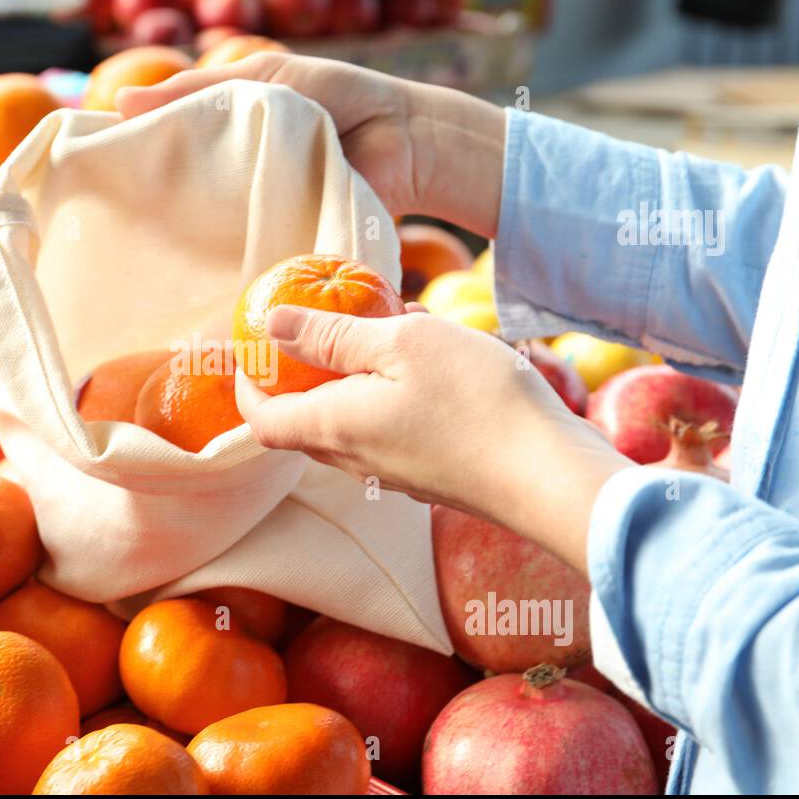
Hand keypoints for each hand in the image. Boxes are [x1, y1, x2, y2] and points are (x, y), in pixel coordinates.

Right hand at [115, 52, 507, 237]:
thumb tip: (117, 102)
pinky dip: (236, 271)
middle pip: (187, 209)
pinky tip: (201, 285)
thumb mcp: (262, 78)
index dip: (137, 173)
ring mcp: (262, 220)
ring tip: (147, 263)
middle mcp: (239, 188)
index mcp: (227, 145)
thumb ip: (196, 90)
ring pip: (217, 241)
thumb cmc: (338, 96)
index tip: (97, 185)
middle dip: (156, 220)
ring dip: (192, 250)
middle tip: (113, 232)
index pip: (171, 164)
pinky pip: (256, 263)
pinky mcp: (288, 249)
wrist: (404, 137)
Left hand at [235, 305, 632, 572]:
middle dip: (300, 375)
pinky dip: (395, 389)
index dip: (247, 386)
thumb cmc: (475, 401)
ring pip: (353, 420)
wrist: (551, 475)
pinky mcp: (432, 473)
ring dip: (357, 374)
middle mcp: (356, 459)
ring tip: (391, 323)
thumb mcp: (400, 343)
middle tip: (318, 325)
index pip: (261, 420)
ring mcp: (396, 472)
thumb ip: (332, 335)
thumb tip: (272, 326)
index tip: (252, 348)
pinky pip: (393, 426)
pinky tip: (436, 353)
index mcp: (334, 428)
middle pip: (304, 422)